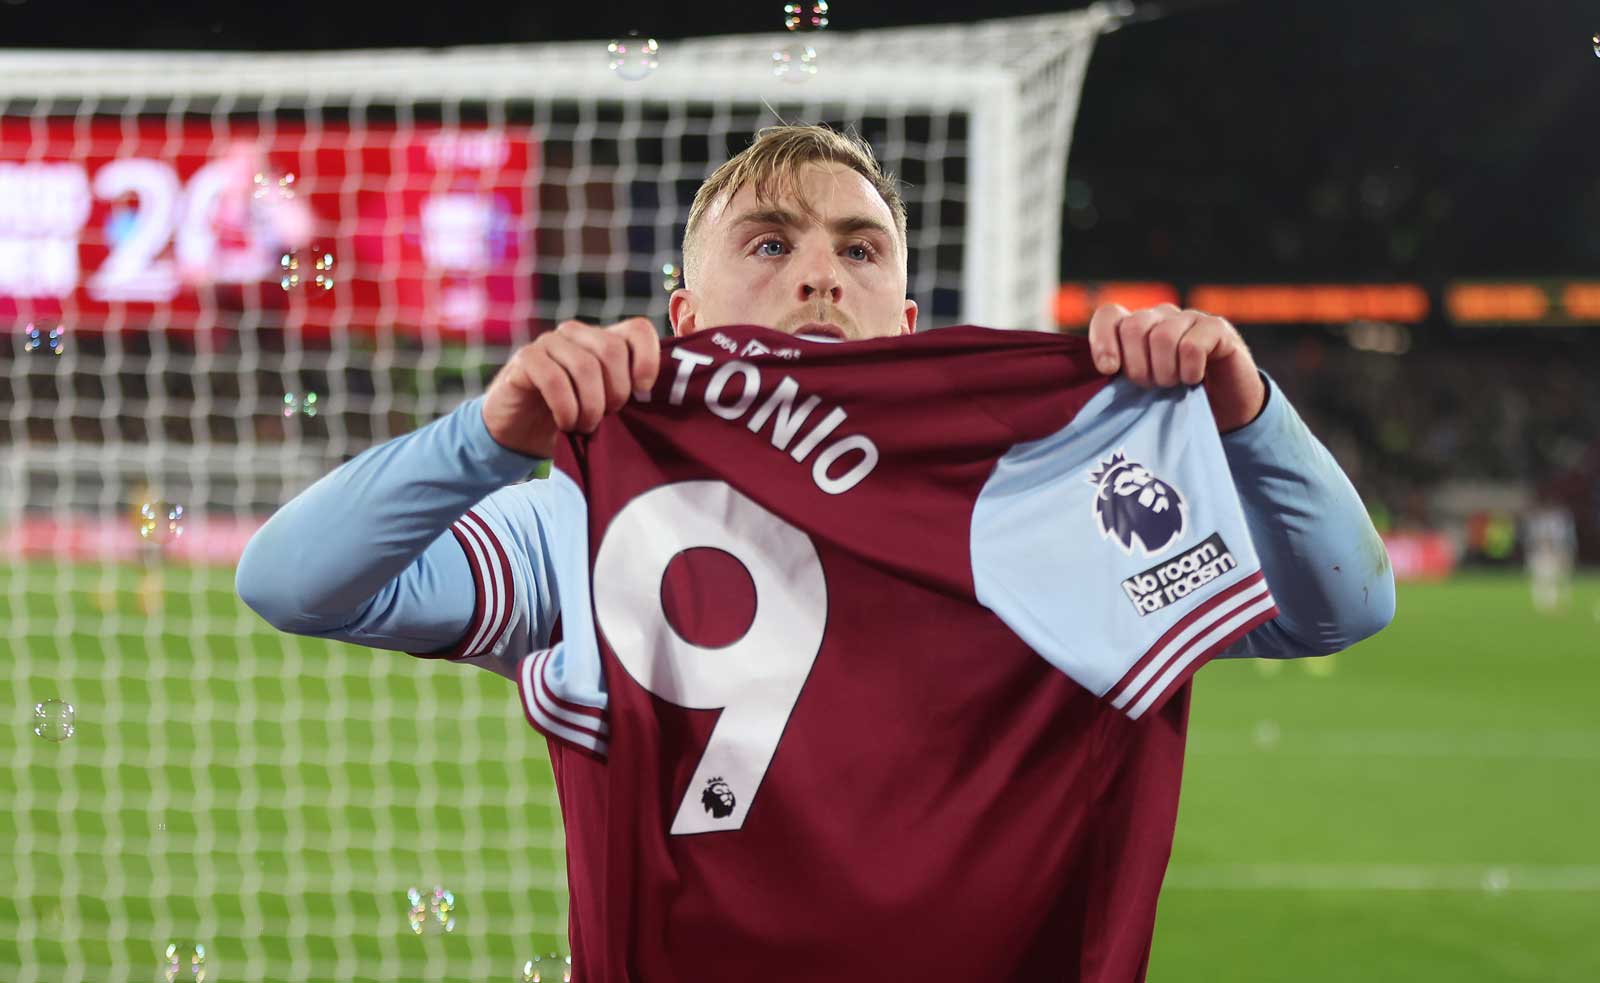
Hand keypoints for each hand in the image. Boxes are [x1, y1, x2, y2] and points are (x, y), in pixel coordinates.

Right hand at [482, 317, 660, 457]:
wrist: (520, 428)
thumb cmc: (571, 417)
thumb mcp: (606, 406)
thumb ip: (629, 394)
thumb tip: (663, 401)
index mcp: (603, 340)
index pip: (638, 330)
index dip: (648, 359)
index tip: (644, 392)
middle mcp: (578, 334)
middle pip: (612, 349)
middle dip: (616, 392)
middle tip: (608, 417)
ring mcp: (550, 342)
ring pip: (584, 366)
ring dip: (590, 406)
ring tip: (585, 427)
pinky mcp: (526, 358)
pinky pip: (553, 378)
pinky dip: (565, 407)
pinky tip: (565, 423)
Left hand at [1086, 302, 1265, 432]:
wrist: (1227, 410)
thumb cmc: (1175, 400)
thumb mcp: (1139, 391)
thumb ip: (1117, 378)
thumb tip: (1093, 378)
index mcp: (1136, 328)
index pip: (1110, 315)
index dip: (1103, 340)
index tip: (1108, 370)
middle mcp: (1161, 316)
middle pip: (1134, 327)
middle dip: (1138, 366)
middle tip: (1151, 387)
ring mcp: (1190, 318)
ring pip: (1163, 336)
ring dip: (1165, 371)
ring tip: (1173, 385)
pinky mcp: (1217, 328)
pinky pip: (1193, 344)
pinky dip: (1190, 369)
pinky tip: (1194, 379)